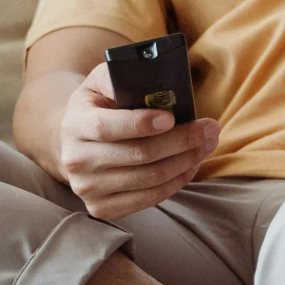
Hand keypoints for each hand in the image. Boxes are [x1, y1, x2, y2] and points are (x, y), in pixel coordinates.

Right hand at [53, 61, 219, 220]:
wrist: (77, 141)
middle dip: (181, 141)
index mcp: (74, 124)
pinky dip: (177, 182)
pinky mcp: (102, 208)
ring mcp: (87, 188)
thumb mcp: (103, 82)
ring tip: (206, 144)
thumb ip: (122, 76)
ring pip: (149, 179)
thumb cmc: (100, 106)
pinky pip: (149, 199)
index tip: (172, 117)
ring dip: (186, 161)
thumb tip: (154, 81)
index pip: (106, 127)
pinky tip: (190, 165)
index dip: (141, 123)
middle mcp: (76, 160)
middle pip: (138, 155)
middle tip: (210, 128)